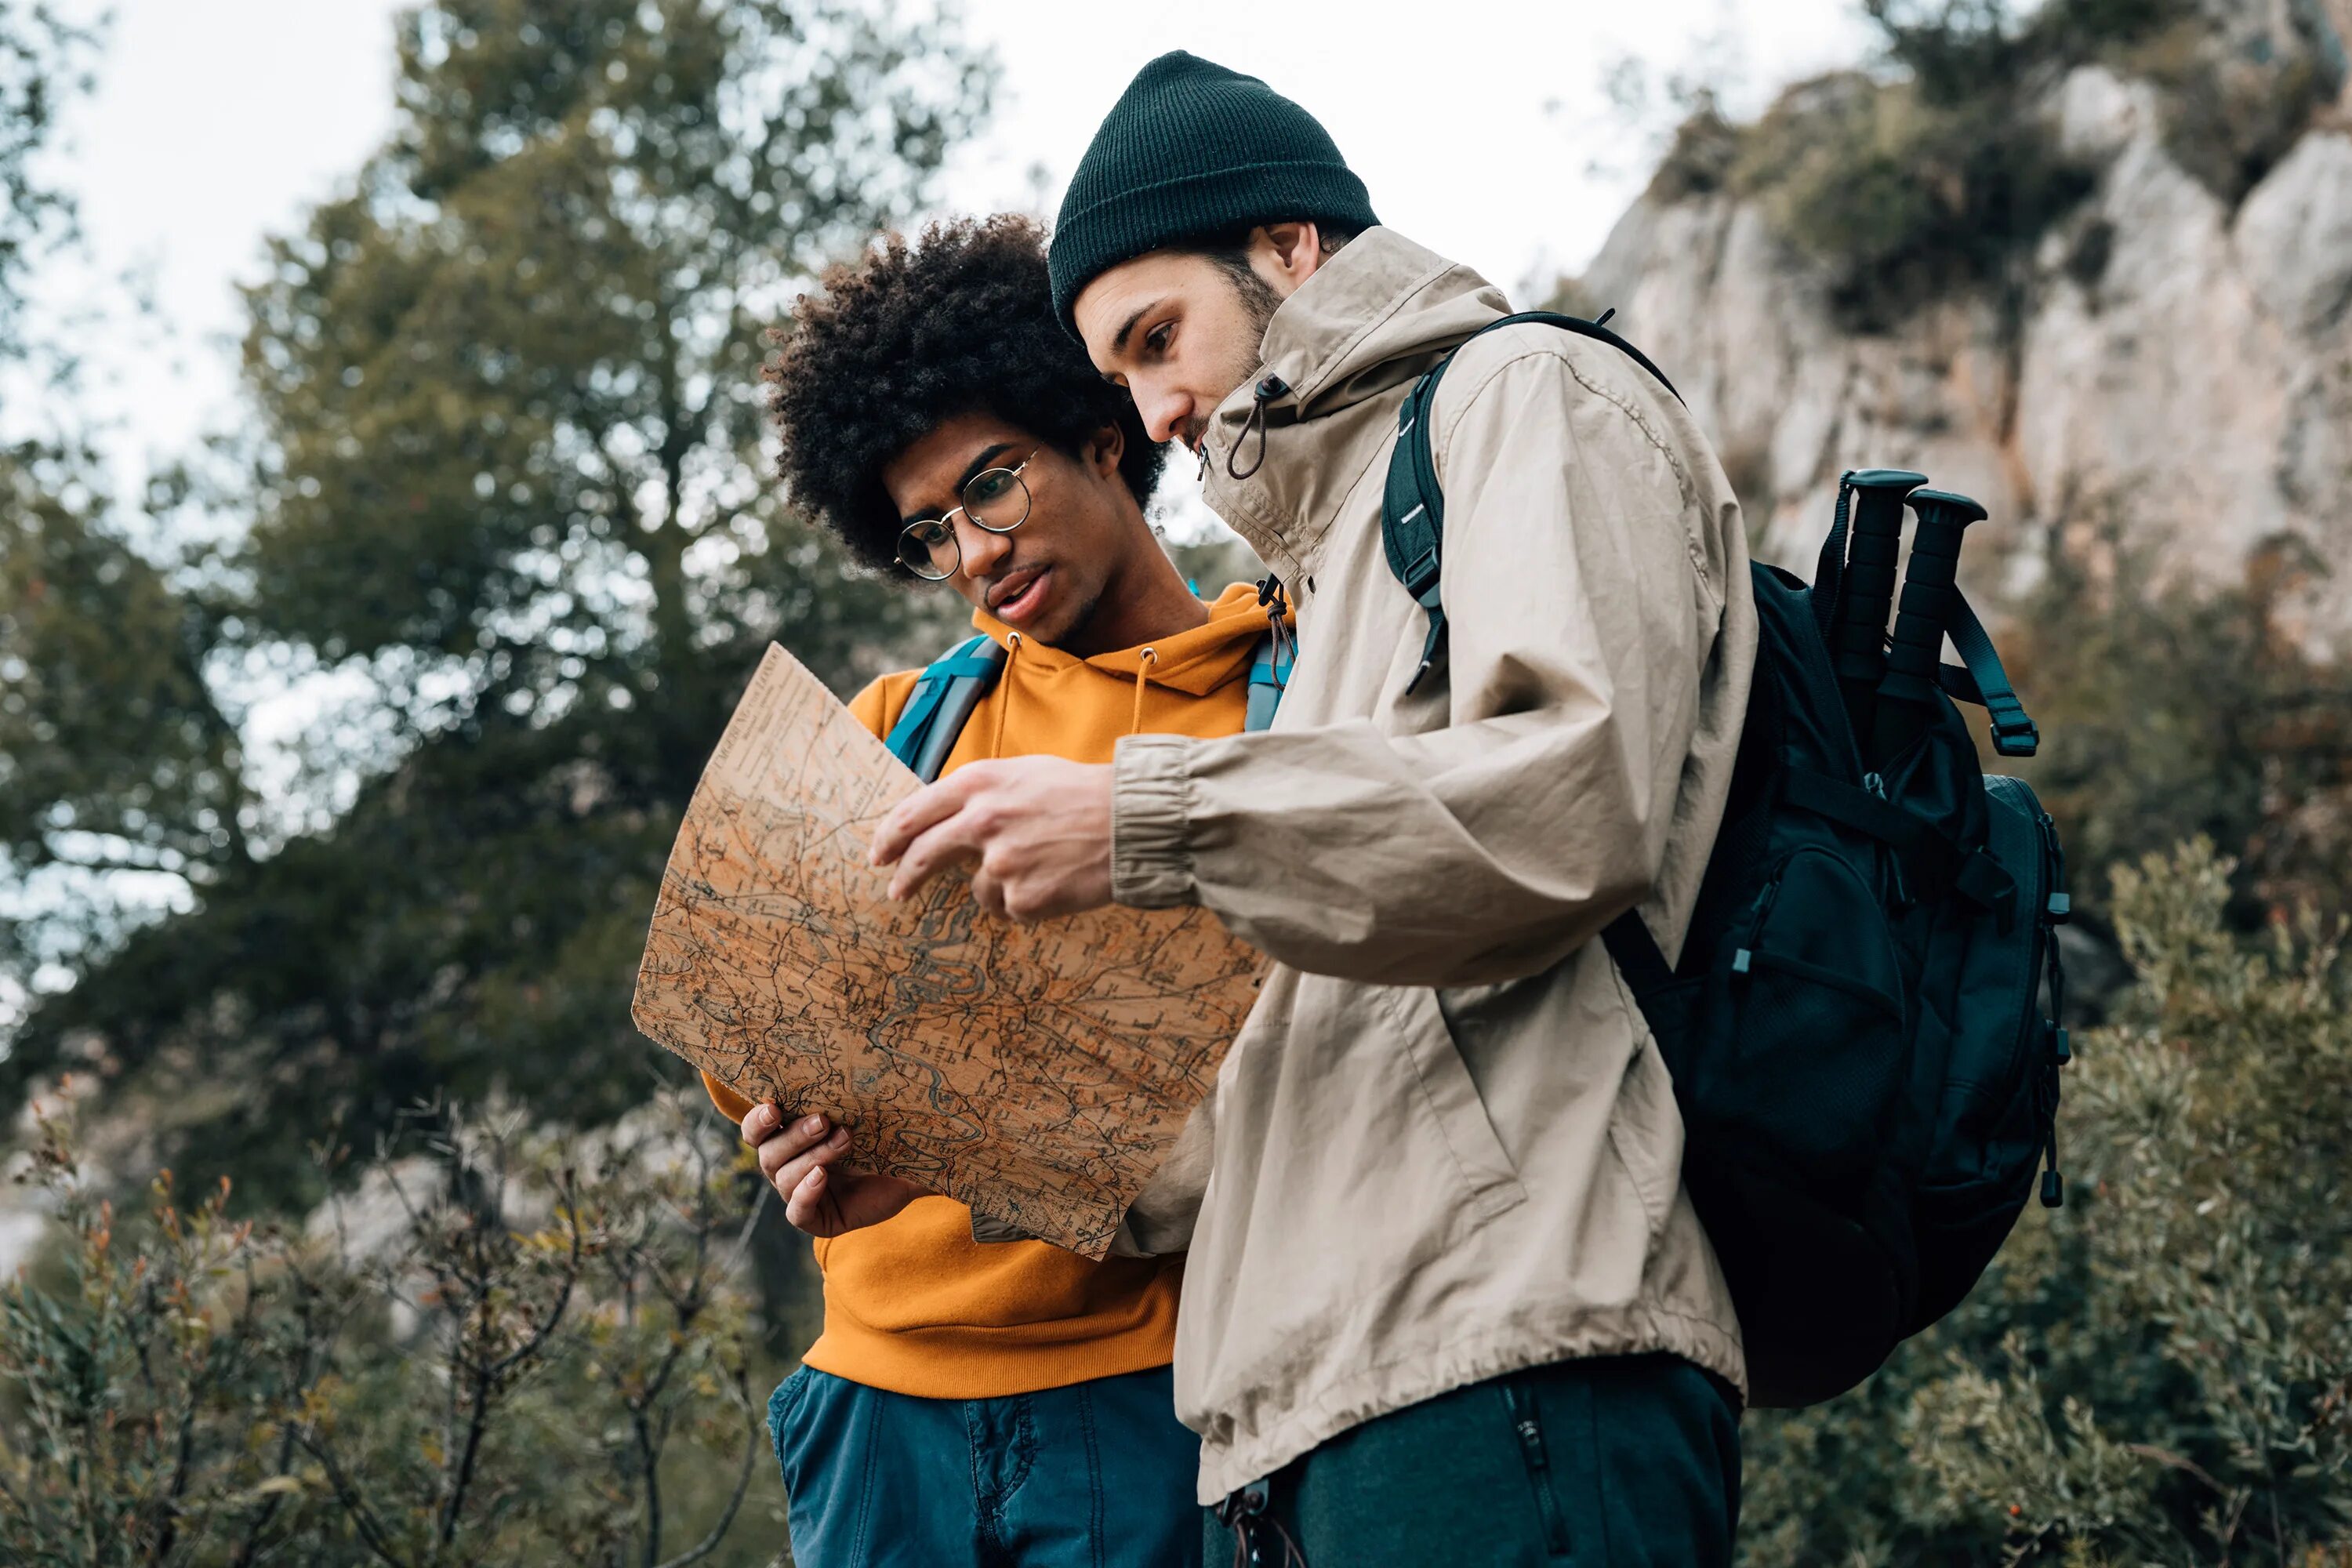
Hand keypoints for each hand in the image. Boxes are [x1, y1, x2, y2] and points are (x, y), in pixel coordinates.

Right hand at [739, 1103, 927, 1237]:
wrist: (915, 1170)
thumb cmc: (886, 1134)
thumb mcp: (868, 1110)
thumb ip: (852, 1092)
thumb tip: (856, 1044)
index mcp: (791, 1137)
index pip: (756, 1130)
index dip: (757, 1120)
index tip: (774, 1106)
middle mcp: (789, 1165)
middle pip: (768, 1154)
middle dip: (793, 1136)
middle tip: (823, 1120)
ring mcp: (801, 1194)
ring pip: (784, 1178)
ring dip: (812, 1157)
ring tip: (844, 1140)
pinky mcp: (818, 1219)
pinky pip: (798, 1213)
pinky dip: (805, 1194)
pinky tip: (821, 1177)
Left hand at [870, 756, 1115, 921]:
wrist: (1132, 823)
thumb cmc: (1083, 794)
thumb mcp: (1024, 774)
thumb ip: (981, 794)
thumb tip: (946, 819)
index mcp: (979, 783)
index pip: (915, 811)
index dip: (891, 835)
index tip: (880, 853)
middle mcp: (982, 820)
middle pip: (925, 853)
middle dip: (906, 876)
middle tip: (898, 891)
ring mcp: (1000, 863)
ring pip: (978, 889)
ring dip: (1001, 887)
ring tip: (1044, 867)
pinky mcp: (1022, 898)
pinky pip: (1011, 908)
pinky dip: (1030, 902)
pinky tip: (1058, 881)